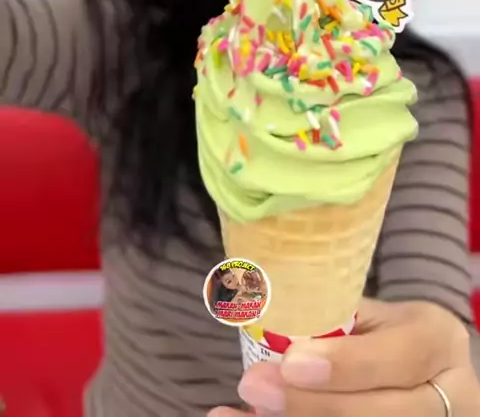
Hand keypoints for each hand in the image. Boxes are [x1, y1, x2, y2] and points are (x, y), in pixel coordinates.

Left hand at [208, 299, 479, 415]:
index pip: (401, 357)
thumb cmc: (386, 334)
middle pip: (382, 413)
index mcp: (439, 342)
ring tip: (244, 413)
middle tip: (253, 387)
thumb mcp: (378, 316)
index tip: (290, 361)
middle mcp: (449, 395)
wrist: (422, 376)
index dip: (346, 365)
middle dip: (311, 405)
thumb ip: (336, 317)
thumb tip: (264, 308)